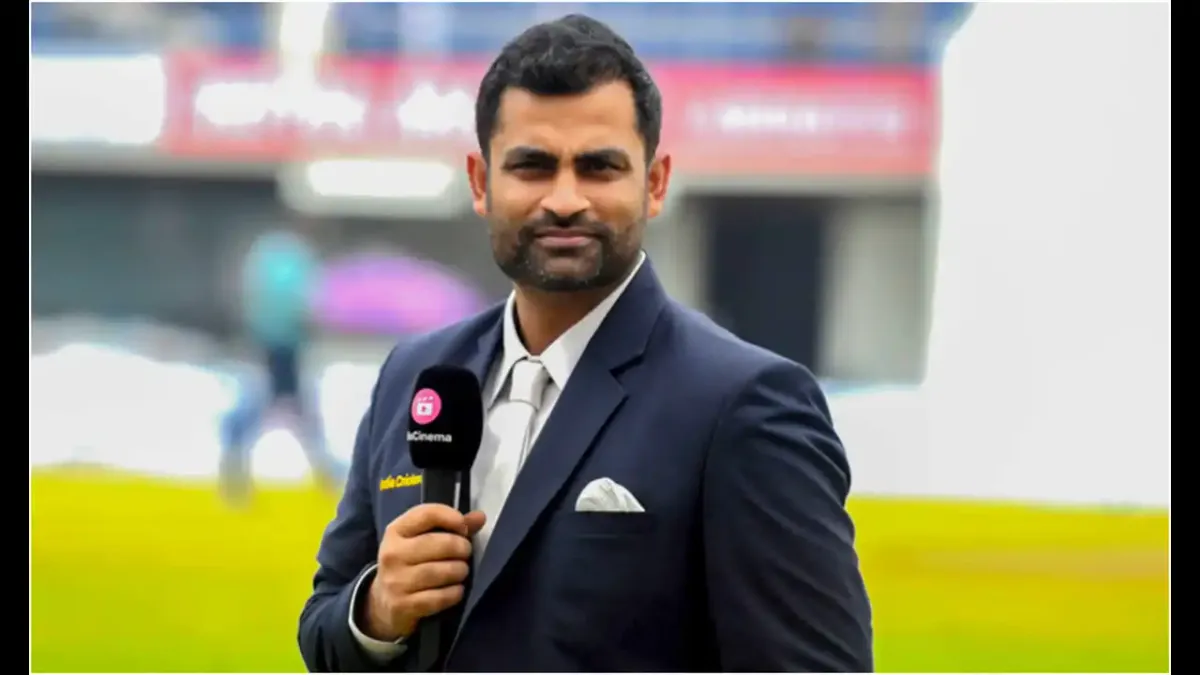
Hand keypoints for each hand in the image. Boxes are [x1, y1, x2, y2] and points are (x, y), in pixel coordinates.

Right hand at [362, 504, 485, 641]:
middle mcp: (392, 554)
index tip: (464, 527)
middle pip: (440, 544)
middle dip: (461, 548)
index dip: (451, 517)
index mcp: (396, 531)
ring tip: (462, 571)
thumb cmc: (409, 565)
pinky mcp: (402, 606)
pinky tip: (456, 590)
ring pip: (441, 572)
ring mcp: (395, 581)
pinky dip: (454, 594)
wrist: (384, 604)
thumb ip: (451, 527)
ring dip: (460, 571)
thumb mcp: (421, 541)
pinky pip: (439, 598)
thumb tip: (480, 517)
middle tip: (466, 553)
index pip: (427, 514)